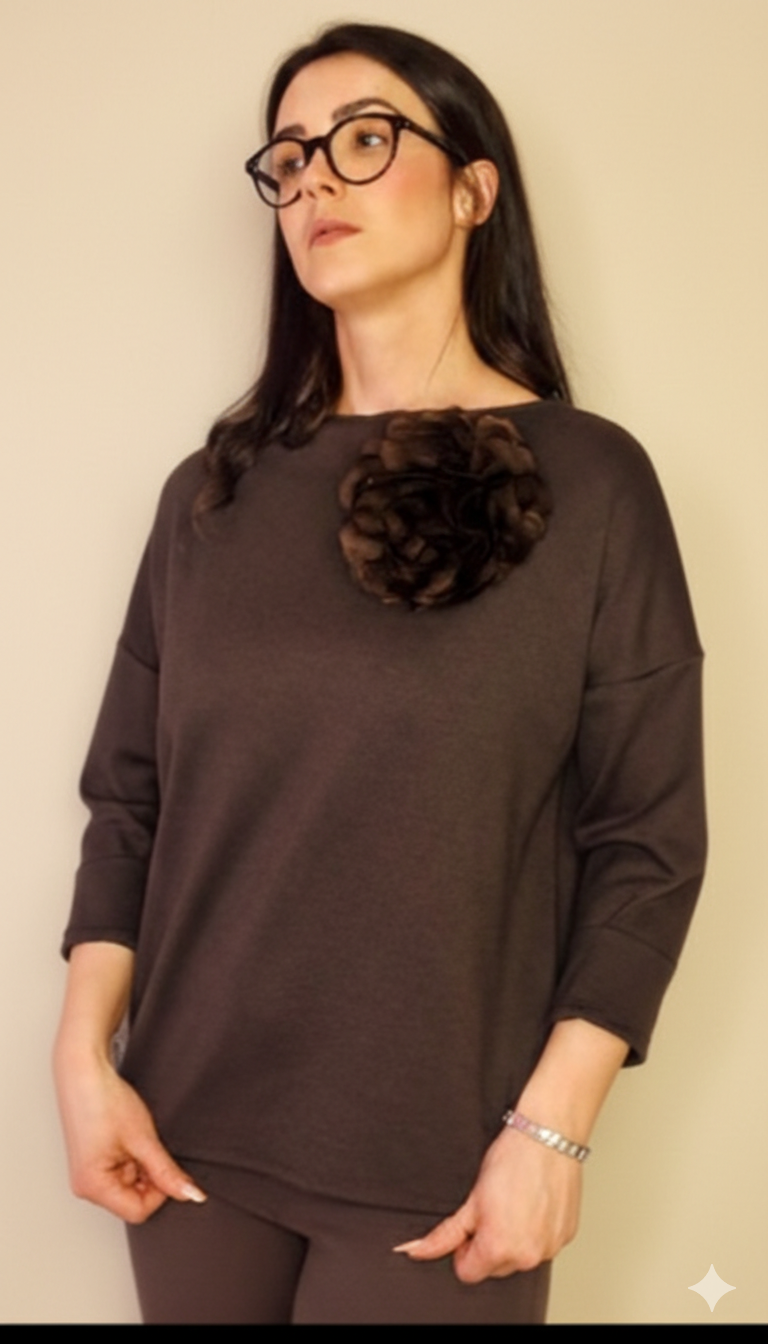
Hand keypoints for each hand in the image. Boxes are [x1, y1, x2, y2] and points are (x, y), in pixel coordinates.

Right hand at [55, 1052, 205, 1224]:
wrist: (84, 1072)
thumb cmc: (105, 1101)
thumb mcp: (143, 1139)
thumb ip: (167, 1172)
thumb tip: (191, 1195)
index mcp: (93, 1187)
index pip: (139, 1211)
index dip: (159, 1190)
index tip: (166, 1165)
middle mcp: (85, 1187)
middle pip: (133, 1199)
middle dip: (148, 1175)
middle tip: (148, 1145)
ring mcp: (86, 1175)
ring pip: (128, 1185)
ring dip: (140, 1164)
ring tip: (134, 1136)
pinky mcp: (91, 1163)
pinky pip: (119, 1172)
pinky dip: (131, 1157)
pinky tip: (128, 1135)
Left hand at [394, 1125, 580, 1281]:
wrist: (548, 1136)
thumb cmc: (511, 1160)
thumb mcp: (471, 1199)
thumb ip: (444, 1234)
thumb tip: (417, 1251)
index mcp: (499, 1249)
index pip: (467, 1273)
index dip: (464, 1248)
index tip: (471, 1225)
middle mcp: (527, 1256)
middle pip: (494, 1267)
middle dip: (490, 1244)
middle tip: (494, 1208)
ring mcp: (550, 1248)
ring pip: (520, 1257)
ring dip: (514, 1239)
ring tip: (515, 1204)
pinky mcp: (567, 1237)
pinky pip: (544, 1245)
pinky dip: (536, 1231)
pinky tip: (533, 1204)